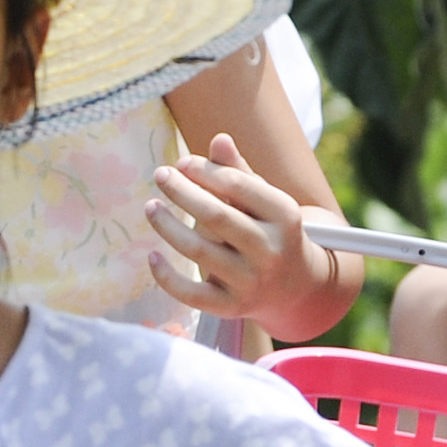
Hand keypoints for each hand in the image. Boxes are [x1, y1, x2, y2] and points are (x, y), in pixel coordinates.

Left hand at [143, 136, 343, 335]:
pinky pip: (191, 294)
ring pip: (199, 251)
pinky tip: (152, 256)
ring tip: (151, 207)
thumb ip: (240, 173)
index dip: (205, 171)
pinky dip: (167, 276)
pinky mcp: (232, 307)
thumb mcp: (265, 202)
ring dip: (168, 226)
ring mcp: (252, 282)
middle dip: (183, 192)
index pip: (239, 186)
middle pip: (216, 216)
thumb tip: (219, 139)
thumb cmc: (271, 232)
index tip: (180, 163)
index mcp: (285, 216)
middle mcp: (271, 250)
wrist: (295, 288)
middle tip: (160, 175)